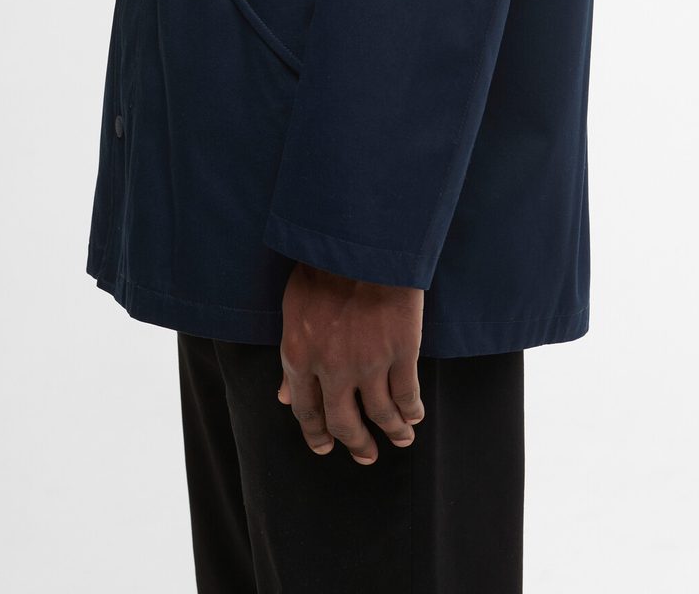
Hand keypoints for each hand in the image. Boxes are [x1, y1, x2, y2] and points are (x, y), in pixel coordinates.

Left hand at [278, 261, 424, 464]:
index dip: (317, 435)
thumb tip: (284, 397)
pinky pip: (407, 393)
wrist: (360, 242)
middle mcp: (333, 369)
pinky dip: (412, 409)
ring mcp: (370, 363)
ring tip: (401, 439)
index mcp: (299, 357)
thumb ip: (291, 359)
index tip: (325, 448)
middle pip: (344, 422)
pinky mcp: (402, 352)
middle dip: (356, 444)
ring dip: (392, 431)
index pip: (307, 410)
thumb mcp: (294, 312)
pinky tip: (415, 414)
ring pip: (381, 414)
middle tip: (366, 456)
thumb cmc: (321, 267)